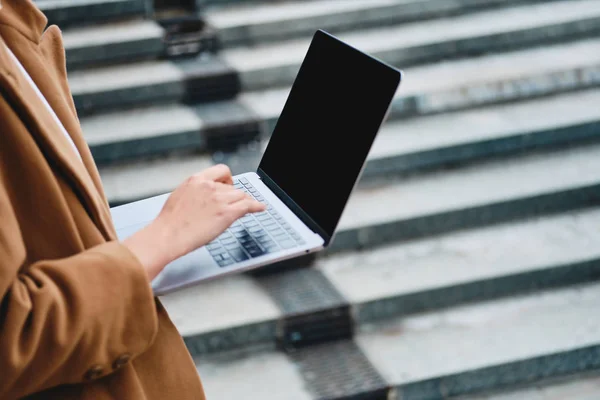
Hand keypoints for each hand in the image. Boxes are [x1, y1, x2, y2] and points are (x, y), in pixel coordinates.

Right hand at [124, 165, 265, 280]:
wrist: (167, 235)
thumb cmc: (169, 223)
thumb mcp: (180, 197)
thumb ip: (196, 193)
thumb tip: (205, 198)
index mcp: (196, 180)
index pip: (221, 170)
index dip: (228, 179)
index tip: (230, 184)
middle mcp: (209, 186)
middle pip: (233, 187)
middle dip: (233, 196)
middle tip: (232, 205)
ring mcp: (219, 199)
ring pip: (241, 196)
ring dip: (242, 203)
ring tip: (243, 209)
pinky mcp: (226, 213)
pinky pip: (248, 205)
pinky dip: (257, 206)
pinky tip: (260, 208)